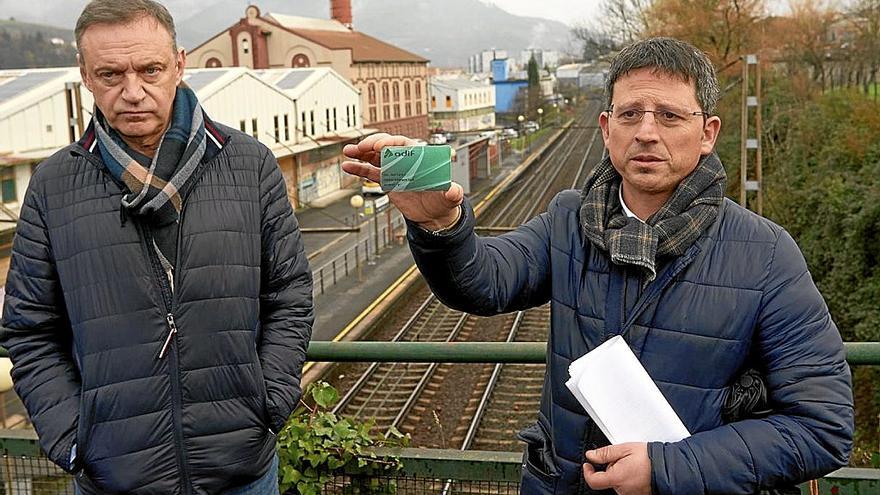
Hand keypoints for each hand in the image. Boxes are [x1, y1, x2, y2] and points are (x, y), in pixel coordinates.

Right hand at [341, 133, 463, 229]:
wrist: (433, 214)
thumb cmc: (443, 201)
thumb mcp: (449, 197)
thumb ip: (452, 193)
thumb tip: (453, 191)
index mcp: (419, 158)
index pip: (404, 144)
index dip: (391, 143)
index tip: (380, 146)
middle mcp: (405, 160)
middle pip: (386, 146)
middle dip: (372, 145)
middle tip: (360, 147)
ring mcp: (394, 168)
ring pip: (375, 156)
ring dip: (361, 152)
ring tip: (348, 151)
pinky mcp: (387, 179)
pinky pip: (370, 171)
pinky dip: (358, 168)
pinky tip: (347, 165)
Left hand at [583, 443, 650, 494]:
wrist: (668, 467)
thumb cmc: (649, 458)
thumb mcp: (624, 449)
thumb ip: (605, 453)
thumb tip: (591, 455)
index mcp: (616, 478)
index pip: (593, 481)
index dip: (588, 472)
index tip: (588, 465)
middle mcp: (622, 490)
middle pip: (607, 480)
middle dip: (611, 468)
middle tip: (622, 459)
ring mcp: (631, 494)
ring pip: (617, 483)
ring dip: (620, 474)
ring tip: (632, 465)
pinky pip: (627, 487)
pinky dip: (628, 479)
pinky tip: (636, 472)